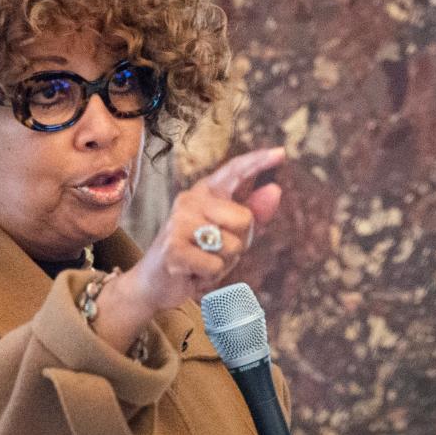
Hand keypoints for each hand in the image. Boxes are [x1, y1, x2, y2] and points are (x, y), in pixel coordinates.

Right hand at [122, 146, 284, 314]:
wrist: (154, 282)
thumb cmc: (196, 255)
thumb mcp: (228, 234)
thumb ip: (252, 213)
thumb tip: (275, 189)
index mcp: (204, 193)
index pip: (234, 171)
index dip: (257, 161)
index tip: (281, 152)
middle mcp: (190, 200)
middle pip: (245, 219)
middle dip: (240, 243)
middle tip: (215, 252)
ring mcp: (179, 223)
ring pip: (232, 245)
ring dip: (223, 263)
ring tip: (202, 263)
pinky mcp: (173, 248)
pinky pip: (215, 265)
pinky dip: (209, 276)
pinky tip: (192, 273)